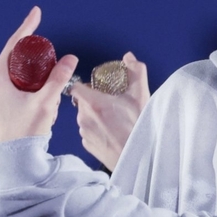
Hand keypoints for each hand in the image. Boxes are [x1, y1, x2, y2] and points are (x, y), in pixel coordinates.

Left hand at [0, 8, 77, 144]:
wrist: (14, 162)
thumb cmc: (24, 134)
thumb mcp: (44, 103)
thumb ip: (58, 79)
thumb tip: (70, 58)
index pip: (14, 43)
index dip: (28, 27)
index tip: (37, 13)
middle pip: (18, 59)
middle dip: (38, 64)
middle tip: (52, 69)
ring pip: (20, 75)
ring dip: (38, 82)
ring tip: (48, 102)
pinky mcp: (0, 104)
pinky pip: (18, 88)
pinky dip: (33, 91)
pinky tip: (43, 106)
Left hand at [70, 51, 149, 169]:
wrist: (140, 159)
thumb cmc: (139, 128)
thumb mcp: (141, 95)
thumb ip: (136, 71)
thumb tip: (128, 57)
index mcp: (93, 102)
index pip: (76, 87)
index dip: (85, 86)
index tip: (97, 89)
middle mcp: (84, 118)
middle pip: (82, 103)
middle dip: (93, 102)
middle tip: (111, 105)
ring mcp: (85, 133)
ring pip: (85, 118)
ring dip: (94, 117)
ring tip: (112, 122)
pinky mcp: (88, 146)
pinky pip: (88, 133)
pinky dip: (96, 131)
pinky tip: (110, 134)